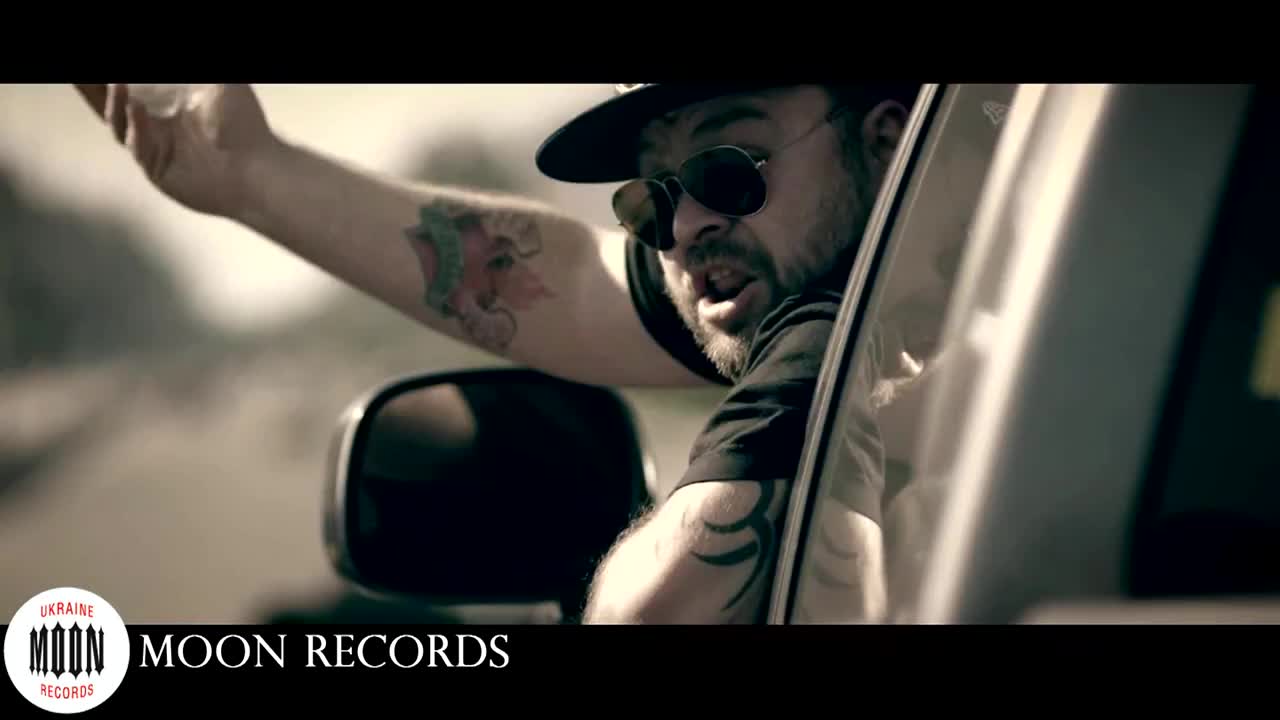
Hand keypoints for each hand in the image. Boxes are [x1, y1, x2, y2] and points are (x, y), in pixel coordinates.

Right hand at [74, 84, 274, 219]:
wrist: (259, 168)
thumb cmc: (243, 123)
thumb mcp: (219, 84)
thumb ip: (192, 75)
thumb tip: (169, 73)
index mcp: (166, 104)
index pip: (127, 87)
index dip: (109, 81)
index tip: (103, 71)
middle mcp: (155, 126)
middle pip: (112, 104)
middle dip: (95, 89)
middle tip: (79, 76)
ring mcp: (154, 149)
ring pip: (119, 124)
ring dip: (114, 103)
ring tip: (116, 82)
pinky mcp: (157, 171)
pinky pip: (138, 146)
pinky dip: (136, 126)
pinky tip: (137, 106)